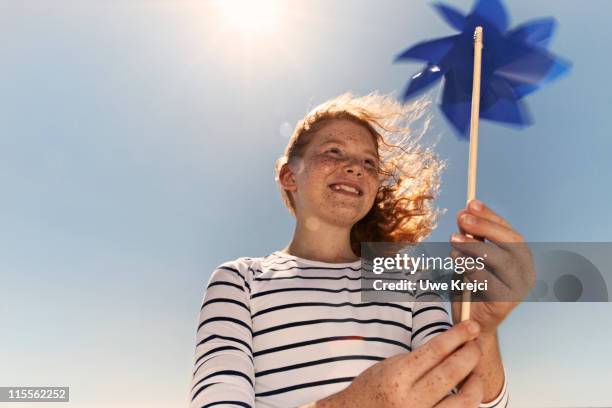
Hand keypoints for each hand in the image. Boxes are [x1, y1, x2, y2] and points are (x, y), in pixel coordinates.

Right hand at [308, 320, 484, 407]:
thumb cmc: (371, 390)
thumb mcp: (387, 367)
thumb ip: (417, 358)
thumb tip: (450, 345)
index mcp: (397, 377)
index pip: (435, 351)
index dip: (457, 336)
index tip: (471, 326)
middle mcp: (411, 400)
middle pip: (453, 371)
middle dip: (471, 353)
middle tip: (475, 343)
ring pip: (466, 400)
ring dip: (476, 381)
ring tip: (473, 372)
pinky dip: (468, 401)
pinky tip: (465, 392)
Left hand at [449, 199, 535, 333]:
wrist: (470, 323)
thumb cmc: (471, 287)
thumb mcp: (469, 257)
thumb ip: (470, 239)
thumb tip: (463, 214)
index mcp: (520, 258)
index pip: (508, 230)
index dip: (490, 216)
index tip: (470, 203)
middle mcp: (526, 271)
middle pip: (511, 242)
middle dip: (485, 227)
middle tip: (461, 218)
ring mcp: (520, 287)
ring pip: (501, 259)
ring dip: (474, 246)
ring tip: (453, 241)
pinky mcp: (507, 302)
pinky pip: (489, 279)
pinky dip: (471, 268)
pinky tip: (457, 264)